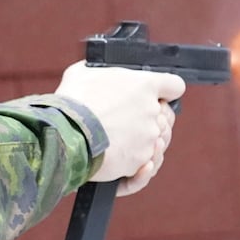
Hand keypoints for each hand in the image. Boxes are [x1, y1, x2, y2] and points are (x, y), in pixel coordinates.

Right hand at [55, 63, 184, 196]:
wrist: (65, 135)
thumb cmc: (72, 102)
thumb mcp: (82, 73)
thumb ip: (99, 72)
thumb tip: (94, 73)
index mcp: (145, 85)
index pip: (174, 86)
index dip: (166, 92)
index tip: (157, 96)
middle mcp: (153, 112)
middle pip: (167, 118)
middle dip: (152, 120)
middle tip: (129, 123)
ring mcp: (149, 138)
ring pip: (157, 143)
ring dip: (143, 143)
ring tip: (122, 143)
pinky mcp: (139, 161)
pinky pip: (146, 167)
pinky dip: (138, 167)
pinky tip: (130, 162)